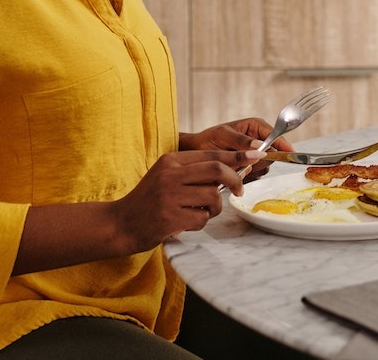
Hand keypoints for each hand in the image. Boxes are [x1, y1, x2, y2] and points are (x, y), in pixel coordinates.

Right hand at [110, 150, 255, 248]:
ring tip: (201, 212)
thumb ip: (194, 171)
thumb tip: (231, 168)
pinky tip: (186, 222)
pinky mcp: (169, 217)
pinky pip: (202, 218)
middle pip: (216, 169)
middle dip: (235, 178)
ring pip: (212, 196)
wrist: (120, 224)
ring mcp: (169, 196)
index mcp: (171, 161)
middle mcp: (170, 175)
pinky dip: (201, 222)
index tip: (257, 154)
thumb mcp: (166, 177)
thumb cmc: (148, 201)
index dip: (237, 155)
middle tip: (240, 190)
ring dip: (215, 207)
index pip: (211, 153)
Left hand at [180, 118, 296, 181]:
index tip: (291, 152)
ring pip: (266, 165)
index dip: (283, 144)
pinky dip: (248, 175)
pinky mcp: (252, 166)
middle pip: (273, 153)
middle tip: (243, 162)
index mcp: (255, 126)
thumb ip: (242, 141)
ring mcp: (256, 154)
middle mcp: (259, 139)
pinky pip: (258, 173)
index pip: (275, 134)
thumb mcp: (223, 136)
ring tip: (235, 166)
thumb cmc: (208, 140)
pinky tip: (236, 171)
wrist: (197, 153)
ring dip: (252, 168)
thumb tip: (260, 146)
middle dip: (260, 160)